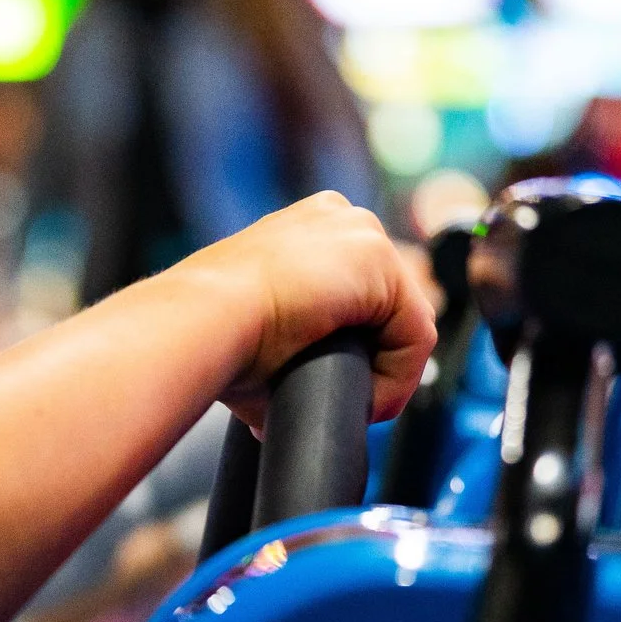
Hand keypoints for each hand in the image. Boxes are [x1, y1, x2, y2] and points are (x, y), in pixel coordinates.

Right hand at [179, 193, 435, 428]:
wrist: (204, 318)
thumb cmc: (214, 329)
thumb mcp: (260, 324)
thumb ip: (294, 343)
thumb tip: (301, 394)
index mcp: (307, 228)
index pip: (363, 291)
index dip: (361, 346)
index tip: (337, 383)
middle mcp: (338, 218)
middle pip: (390, 302)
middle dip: (378, 357)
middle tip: (350, 397)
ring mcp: (361, 234)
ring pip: (405, 320)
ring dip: (388, 371)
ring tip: (356, 403)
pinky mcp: (380, 262)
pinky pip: (415, 335)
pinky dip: (399, 377)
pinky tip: (366, 399)